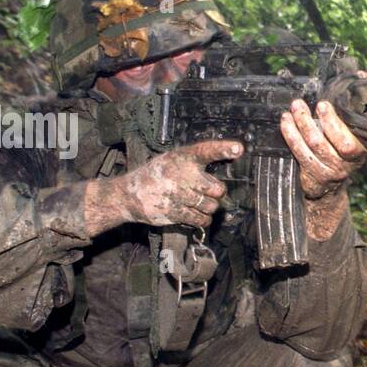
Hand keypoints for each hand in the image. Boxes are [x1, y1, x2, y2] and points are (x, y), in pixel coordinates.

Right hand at [84, 139, 238, 234]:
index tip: (238, 148)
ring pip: (211, 206)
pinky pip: (200, 219)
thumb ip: (194, 164)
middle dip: (215, 192)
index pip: (205, 150)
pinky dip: (202, 219)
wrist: (128, 195)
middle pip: (217, 188)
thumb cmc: (157, 176)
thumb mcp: (172, 160)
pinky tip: (195, 213)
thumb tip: (221, 177)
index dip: (222, 148)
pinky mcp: (174, 212)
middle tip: (204, 190)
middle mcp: (181, 174)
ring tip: (195, 201)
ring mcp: (177, 194)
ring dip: (207, 207)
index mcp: (182, 158)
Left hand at [280, 98, 366, 239]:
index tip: (322, 105)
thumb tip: (363, 75)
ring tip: (293, 109)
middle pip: (324, 142)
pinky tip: (286, 123)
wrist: (331, 185)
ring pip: (310, 146)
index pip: (348, 141)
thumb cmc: (344, 148)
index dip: (333, 123)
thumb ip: (358, 103)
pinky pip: (299, 153)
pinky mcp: (312, 175)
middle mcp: (345, 164)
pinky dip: (291, 136)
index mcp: (359, 151)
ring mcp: (328, 171)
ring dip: (298, 125)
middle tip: (300, 104)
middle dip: (310, 121)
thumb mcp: (356, 129)